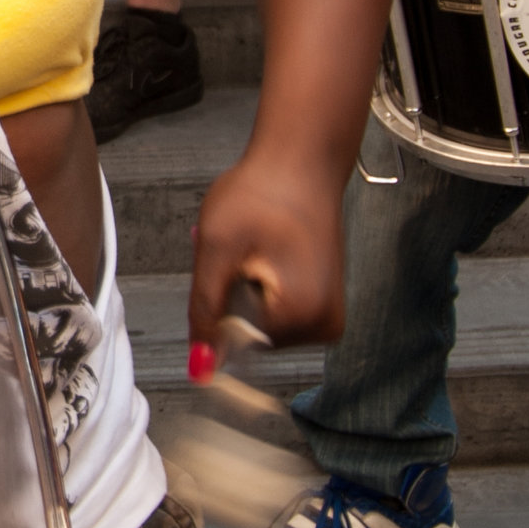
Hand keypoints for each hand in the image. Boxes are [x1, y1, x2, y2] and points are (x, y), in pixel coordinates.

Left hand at [189, 143, 351, 351]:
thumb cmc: (263, 191)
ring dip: (243, 292)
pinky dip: (259, 289)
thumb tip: (200, 365)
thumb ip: (206, 310)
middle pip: (250, 337)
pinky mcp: (324, 306)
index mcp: (304, 314)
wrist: (302, 162)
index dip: (219, 302)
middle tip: (240, 251)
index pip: (235, 343)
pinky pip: (275, 315)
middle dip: (233, 298)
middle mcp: (325, 324)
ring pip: (260, 326)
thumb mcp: (217, 248)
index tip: (231, 263)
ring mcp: (328, 317)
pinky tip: (264, 256)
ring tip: (254, 250)